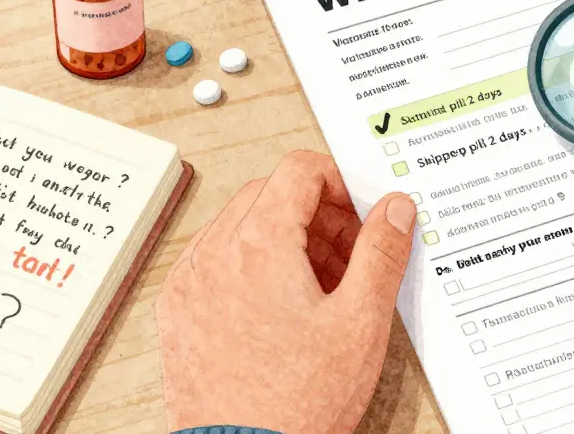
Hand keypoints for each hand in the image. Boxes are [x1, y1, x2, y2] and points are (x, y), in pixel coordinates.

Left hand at [156, 151, 416, 433]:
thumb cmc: (297, 403)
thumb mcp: (360, 321)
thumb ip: (382, 252)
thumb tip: (394, 208)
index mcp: (259, 244)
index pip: (299, 170)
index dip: (340, 183)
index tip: (361, 213)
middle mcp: (215, 255)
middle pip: (270, 194)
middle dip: (318, 214)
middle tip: (352, 255)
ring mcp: (190, 285)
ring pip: (240, 227)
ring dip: (286, 239)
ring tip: (322, 289)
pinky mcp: (179, 315)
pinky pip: (215, 263)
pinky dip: (251, 267)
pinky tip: (283, 308)